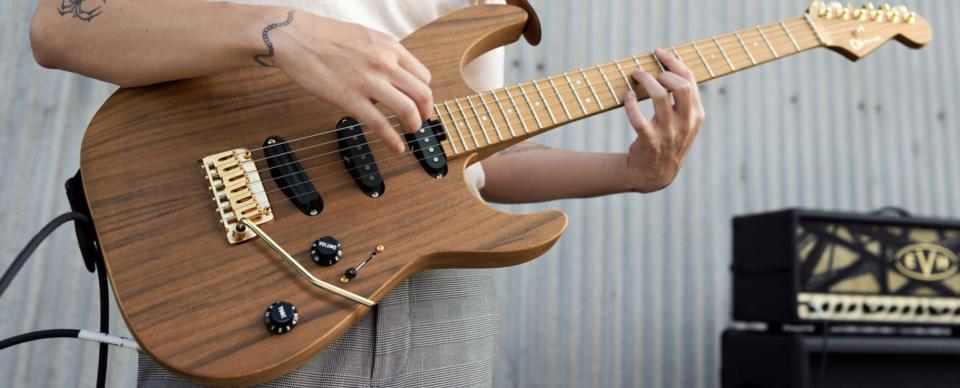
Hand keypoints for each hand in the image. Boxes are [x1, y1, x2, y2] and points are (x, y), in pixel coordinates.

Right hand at [270, 11, 432, 152]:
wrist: (294, 36)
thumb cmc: (323, 36)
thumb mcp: (364, 37)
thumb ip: (382, 56)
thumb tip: (390, 77)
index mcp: (389, 47)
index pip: (423, 76)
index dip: (424, 94)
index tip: (419, 103)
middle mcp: (385, 63)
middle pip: (422, 94)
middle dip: (426, 112)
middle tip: (420, 120)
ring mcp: (369, 82)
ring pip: (408, 110)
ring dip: (414, 125)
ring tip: (409, 131)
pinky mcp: (351, 99)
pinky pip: (381, 125)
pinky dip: (393, 140)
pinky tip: (397, 148)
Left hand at [621, 48, 704, 192]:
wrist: (654, 175)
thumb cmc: (667, 141)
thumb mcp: (684, 123)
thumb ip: (683, 100)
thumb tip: (670, 67)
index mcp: (696, 115)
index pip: (690, 80)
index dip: (673, 62)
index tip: (658, 53)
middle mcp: (686, 124)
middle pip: (681, 86)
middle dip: (663, 72)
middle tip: (649, 70)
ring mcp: (668, 134)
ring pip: (659, 97)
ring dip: (645, 81)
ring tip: (635, 75)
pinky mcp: (649, 142)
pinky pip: (638, 118)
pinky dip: (630, 104)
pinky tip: (627, 97)